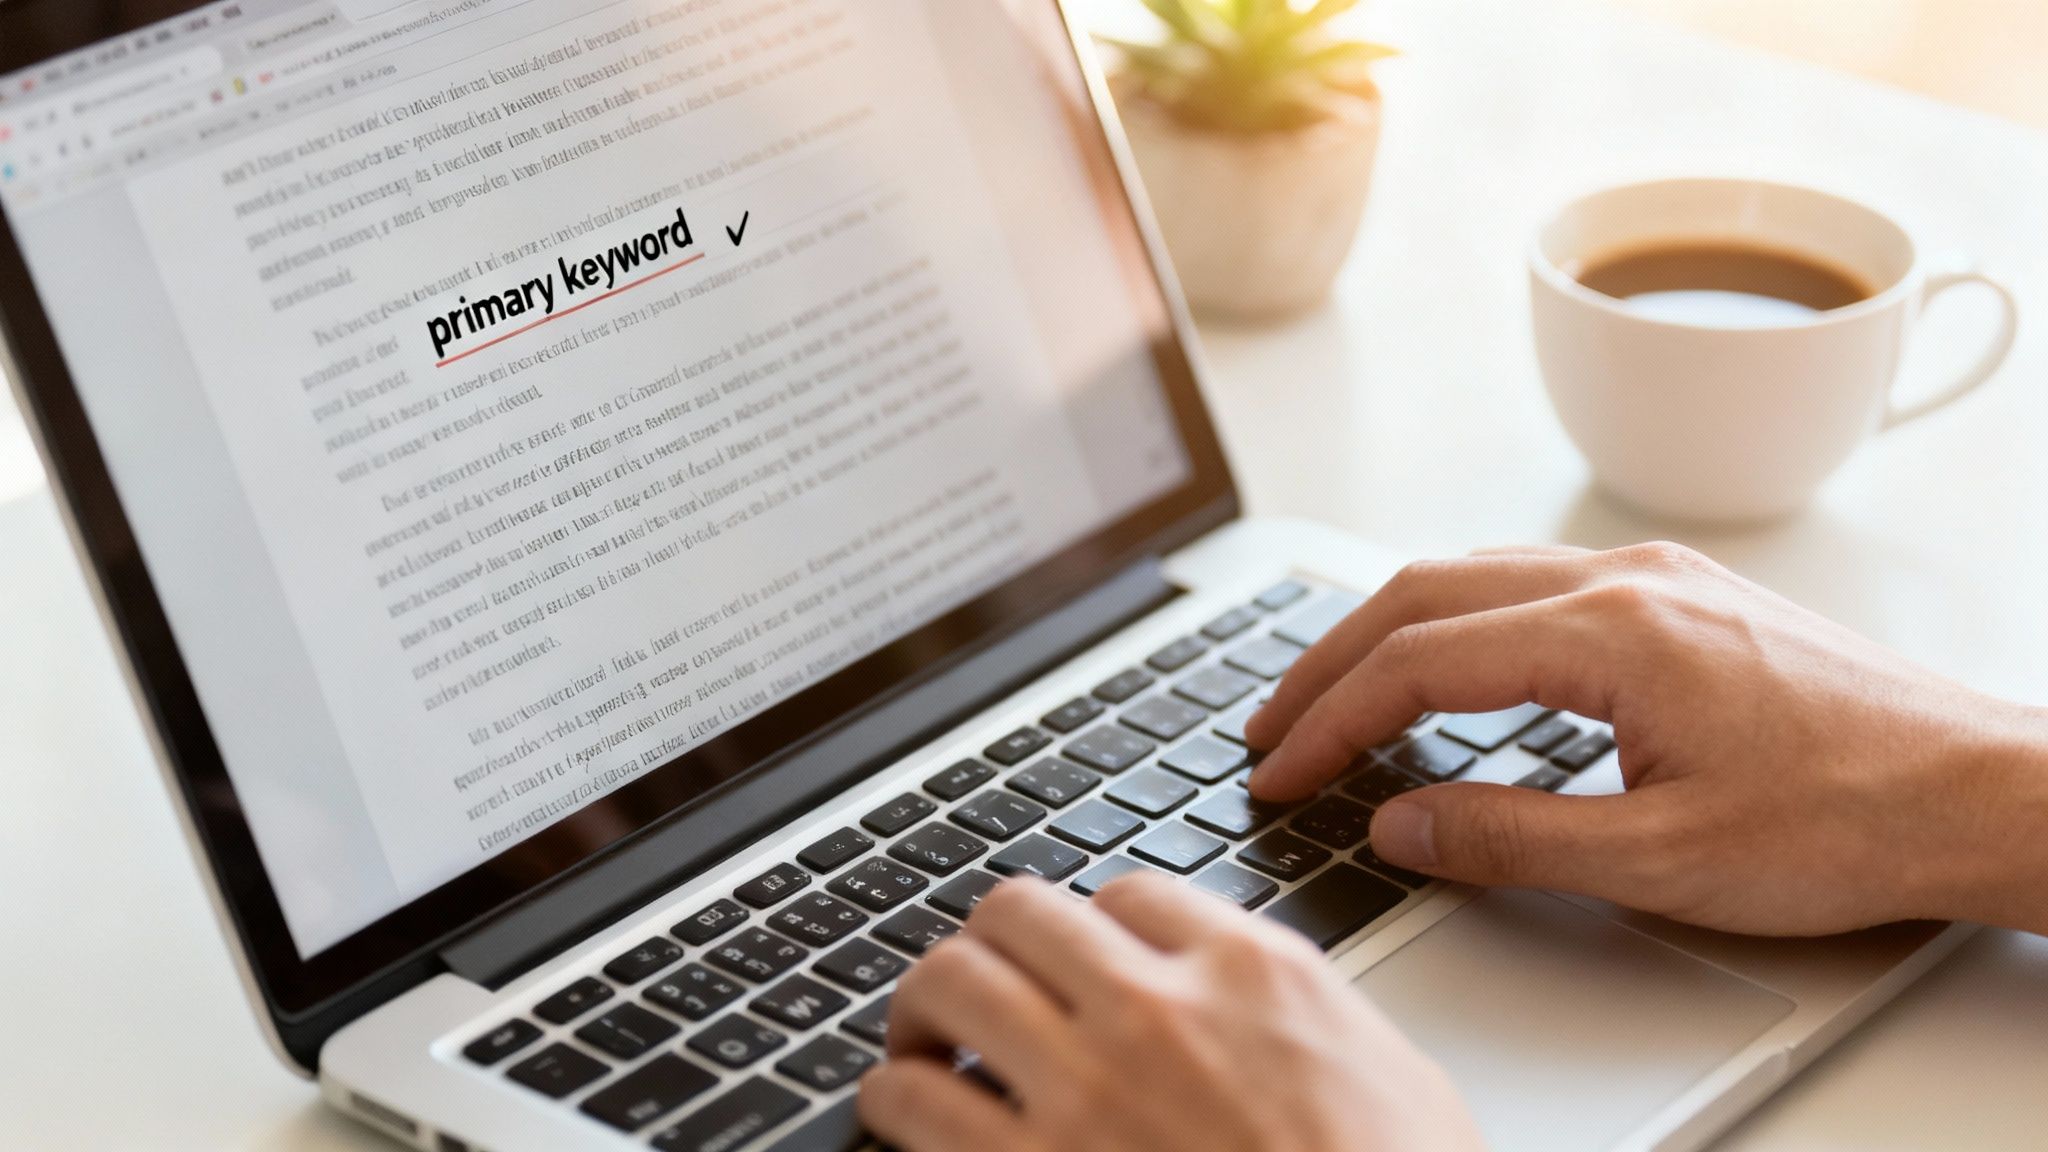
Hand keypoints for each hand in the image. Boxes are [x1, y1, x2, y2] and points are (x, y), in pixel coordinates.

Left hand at [858, 874, 1483, 1151]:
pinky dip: (891, 1101)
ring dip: (923, 1009)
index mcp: (1254, 975)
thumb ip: (1306, 1018)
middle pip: (1019, 912)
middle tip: (981, 988)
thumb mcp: (1393, 1081)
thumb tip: (1259, 1007)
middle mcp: (1159, 1012)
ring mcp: (1088, 1092)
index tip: (1077, 964)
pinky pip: (912, 1104)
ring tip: (926, 1045)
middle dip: (988, 944)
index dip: (1089, 929)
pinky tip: (904, 1118)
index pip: (1128, 894)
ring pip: (950, 982)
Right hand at [1245, 542, 2047, 936]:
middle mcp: (1625, 581)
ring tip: (1330, 695)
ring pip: (1473, 575)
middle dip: (1329, 660)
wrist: (1977, 792)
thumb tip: (1400, 822)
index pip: (1420, 662)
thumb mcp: (1664, 860)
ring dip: (1387, 633)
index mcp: (1612, 634)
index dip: (1330, 719)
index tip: (1279, 772)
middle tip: (1268, 728)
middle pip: (1424, 593)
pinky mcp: (1680, 598)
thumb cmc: (1848, 821)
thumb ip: (1512, 839)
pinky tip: (1443, 667)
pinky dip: (1455, 622)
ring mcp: (1655, 579)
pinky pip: (1529, 585)